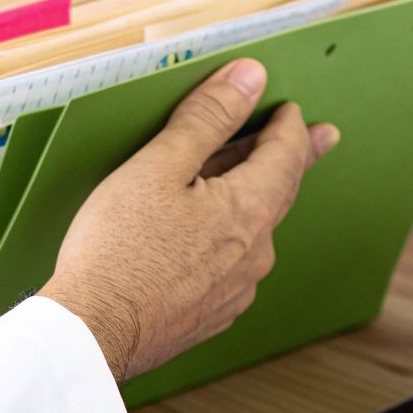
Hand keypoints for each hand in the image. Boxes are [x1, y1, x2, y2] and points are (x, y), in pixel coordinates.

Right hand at [40, 59, 338, 382]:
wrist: (94, 333)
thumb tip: (250, 78)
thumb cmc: (118, 250)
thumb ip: (208, 118)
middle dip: (294, 159)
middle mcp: (255, 254)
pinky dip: (227, 239)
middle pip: (279, 192)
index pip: (286, 156)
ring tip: (247, 183)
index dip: (289, 126)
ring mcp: (236, 290)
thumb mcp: (159, 166)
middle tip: (319, 139)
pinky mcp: (212, 315)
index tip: (291, 110)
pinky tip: (204, 239)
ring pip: (254, 232)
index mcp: (250, 210)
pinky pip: (232, 266)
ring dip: (254, 201)